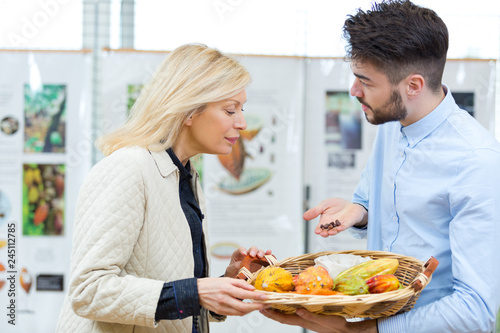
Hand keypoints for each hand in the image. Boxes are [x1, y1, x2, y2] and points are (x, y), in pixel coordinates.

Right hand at [198, 277, 267, 315]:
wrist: (197, 291)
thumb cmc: (211, 283)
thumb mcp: (226, 279)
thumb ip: (240, 283)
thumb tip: (251, 288)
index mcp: (226, 289)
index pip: (245, 294)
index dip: (256, 296)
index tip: (265, 296)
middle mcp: (224, 299)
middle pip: (244, 307)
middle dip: (256, 307)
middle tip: (265, 304)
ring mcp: (222, 307)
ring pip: (240, 312)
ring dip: (251, 310)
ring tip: (258, 306)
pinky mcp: (220, 312)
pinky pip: (234, 314)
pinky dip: (242, 312)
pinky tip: (247, 308)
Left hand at [224, 246, 271, 277]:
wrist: (237, 279)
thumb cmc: (232, 273)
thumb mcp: (230, 270)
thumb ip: (234, 266)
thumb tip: (240, 264)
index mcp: (239, 254)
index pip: (241, 249)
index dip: (243, 250)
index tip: (244, 254)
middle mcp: (248, 255)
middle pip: (252, 249)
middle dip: (253, 251)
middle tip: (253, 255)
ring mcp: (255, 258)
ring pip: (259, 252)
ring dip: (261, 253)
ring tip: (261, 256)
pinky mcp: (260, 263)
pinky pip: (265, 258)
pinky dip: (269, 256)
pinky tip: (271, 255)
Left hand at [260, 308, 376, 332]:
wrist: (344, 330)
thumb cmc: (334, 325)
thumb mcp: (322, 320)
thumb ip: (310, 316)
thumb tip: (298, 310)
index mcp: (302, 320)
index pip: (282, 318)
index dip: (271, 313)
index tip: (261, 307)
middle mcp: (301, 319)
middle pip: (281, 316)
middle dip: (270, 311)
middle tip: (260, 303)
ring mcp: (304, 318)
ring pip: (286, 314)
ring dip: (277, 308)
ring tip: (268, 302)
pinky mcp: (309, 316)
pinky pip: (294, 312)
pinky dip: (287, 307)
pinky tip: (286, 303)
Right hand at [303, 198, 366, 237]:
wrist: (349, 205)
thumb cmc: (336, 206)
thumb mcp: (324, 205)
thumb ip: (315, 211)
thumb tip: (304, 216)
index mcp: (324, 221)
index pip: (320, 227)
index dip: (318, 230)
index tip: (317, 231)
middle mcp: (332, 225)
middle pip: (328, 230)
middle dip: (325, 232)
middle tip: (323, 233)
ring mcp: (341, 224)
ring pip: (336, 229)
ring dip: (333, 231)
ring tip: (330, 232)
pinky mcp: (349, 222)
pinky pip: (345, 225)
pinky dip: (343, 227)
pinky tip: (340, 228)